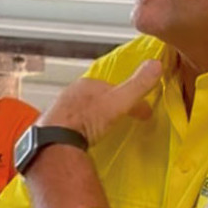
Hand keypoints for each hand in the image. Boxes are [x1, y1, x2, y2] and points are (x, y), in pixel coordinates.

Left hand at [37, 61, 162, 145]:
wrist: (56, 142)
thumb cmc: (87, 119)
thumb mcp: (120, 100)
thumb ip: (138, 85)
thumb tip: (156, 65)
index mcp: (86, 84)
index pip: (112, 87)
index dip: (126, 98)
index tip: (138, 111)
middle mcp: (69, 94)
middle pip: (94, 99)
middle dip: (106, 107)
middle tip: (118, 121)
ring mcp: (57, 111)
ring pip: (80, 112)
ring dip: (91, 120)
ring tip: (101, 132)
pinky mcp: (51, 129)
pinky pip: (69, 126)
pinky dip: (78, 131)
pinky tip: (83, 139)